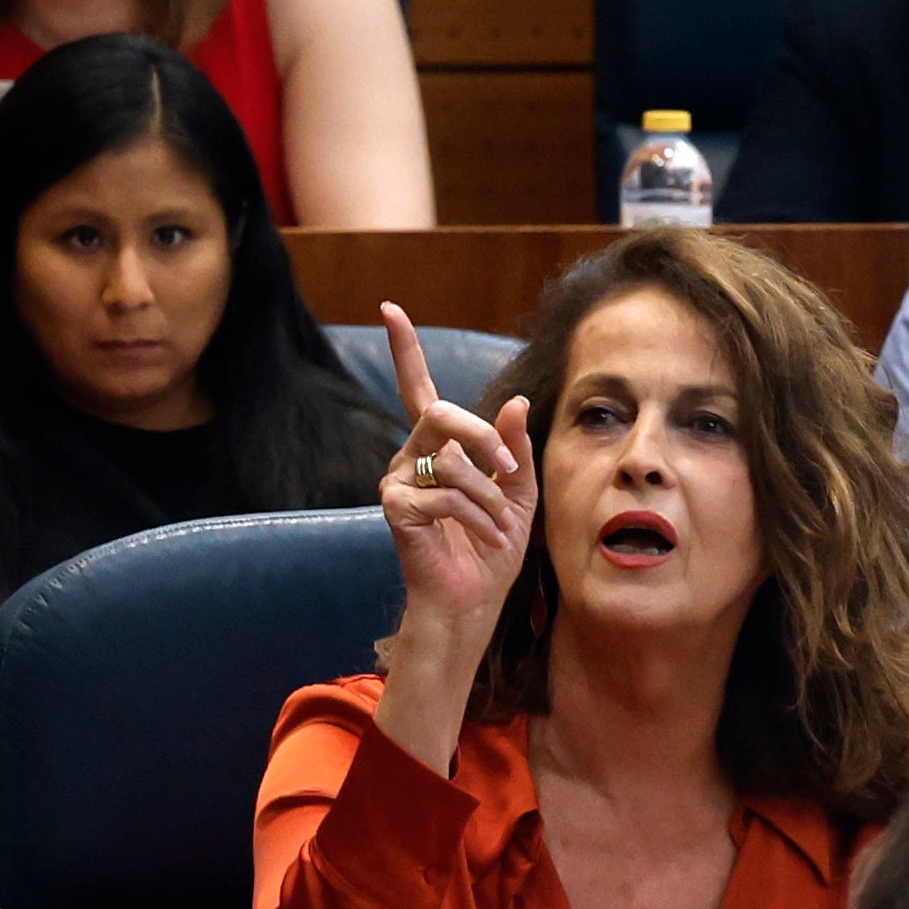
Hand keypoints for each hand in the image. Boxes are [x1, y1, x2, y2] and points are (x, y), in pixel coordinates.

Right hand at [377, 300, 535, 638]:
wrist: (474, 599)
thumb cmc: (492, 547)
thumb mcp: (519, 490)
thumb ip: (515, 446)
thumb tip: (515, 401)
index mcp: (438, 446)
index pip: (418, 388)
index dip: (404, 348)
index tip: (390, 309)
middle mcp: (411, 456)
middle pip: (440, 414)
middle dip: (481, 437)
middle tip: (509, 468)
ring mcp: (397, 481)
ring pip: (452, 463)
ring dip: (490, 498)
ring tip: (498, 529)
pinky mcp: (394, 508)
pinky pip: (444, 495)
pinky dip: (476, 517)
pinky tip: (483, 539)